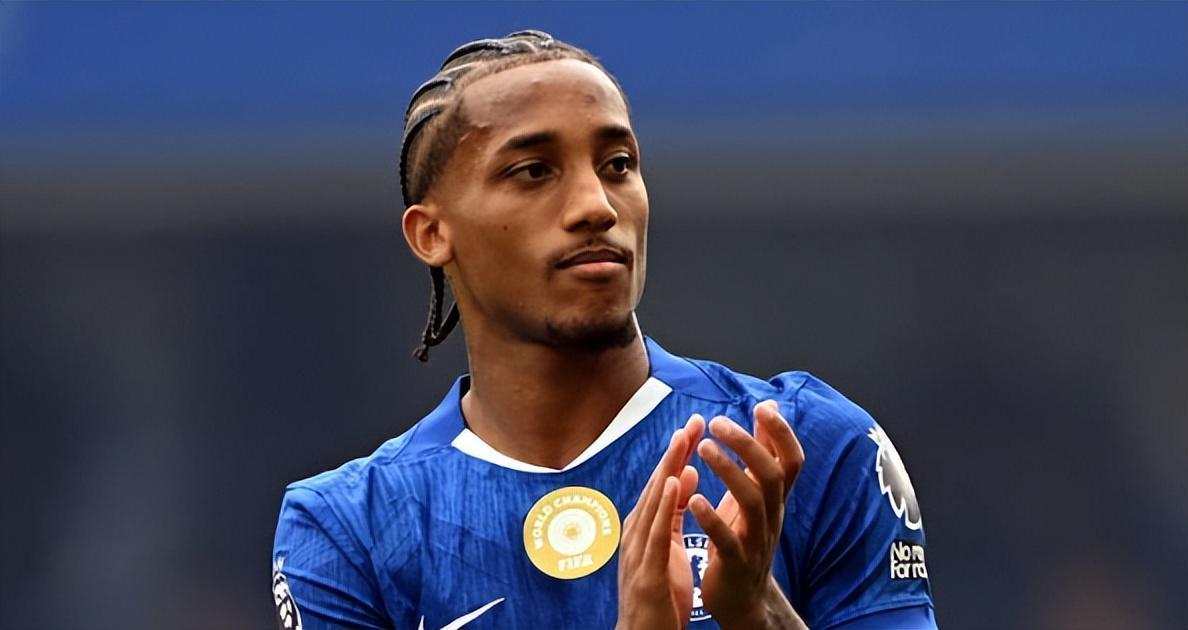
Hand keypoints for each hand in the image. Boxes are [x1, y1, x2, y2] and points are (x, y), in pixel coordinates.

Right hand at [616, 414, 704, 629]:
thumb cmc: (658, 597)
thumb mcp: (667, 549)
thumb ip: (672, 514)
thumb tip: (686, 476)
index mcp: (645, 528)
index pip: (664, 483)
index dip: (678, 454)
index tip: (694, 425)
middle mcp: (637, 533)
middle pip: (658, 485)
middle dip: (675, 451)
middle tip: (692, 420)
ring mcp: (638, 550)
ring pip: (654, 501)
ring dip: (669, 467)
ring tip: (684, 439)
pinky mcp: (647, 570)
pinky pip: (656, 531)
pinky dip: (665, 502)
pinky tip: (677, 481)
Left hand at [688, 401, 806, 629]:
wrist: (744, 599)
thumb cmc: (745, 537)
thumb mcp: (758, 494)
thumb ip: (763, 452)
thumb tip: (770, 407)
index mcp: (775, 498)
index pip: (792, 460)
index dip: (782, 433)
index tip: (762, 407)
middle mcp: (771, 516)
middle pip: (772, 474)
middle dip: (748, 444)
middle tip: (718, 422)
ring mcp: (756, 540)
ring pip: (753, 502)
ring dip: (729, 471)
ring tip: (705, 449)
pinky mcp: (736, 563)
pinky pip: (728, 540)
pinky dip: (712, 519)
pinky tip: (694, 500)